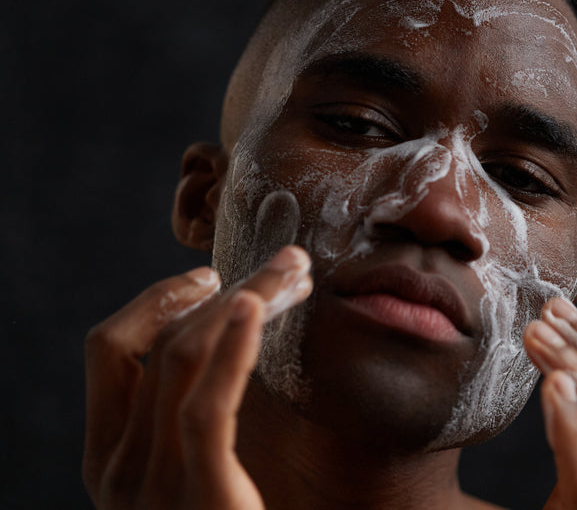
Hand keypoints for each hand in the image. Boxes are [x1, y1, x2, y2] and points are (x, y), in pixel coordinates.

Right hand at [82, 245, 312, 509]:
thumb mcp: (192, 476)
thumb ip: (187, 425)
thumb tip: (225, 343)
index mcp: (110, 459)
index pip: (112, 349)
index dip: (157, 300)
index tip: (210, 276)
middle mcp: (118, 468)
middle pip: (160, 342)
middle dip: (221, 288)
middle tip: (282, 262)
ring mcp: (151, 486)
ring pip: (185, 357)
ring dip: (244, 300)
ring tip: (295, 272)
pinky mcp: (202, 496)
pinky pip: (205, 407)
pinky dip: (229, 349)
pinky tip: (256, 306)